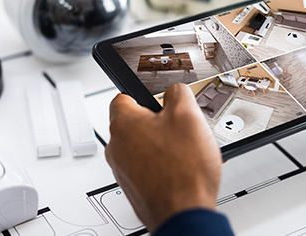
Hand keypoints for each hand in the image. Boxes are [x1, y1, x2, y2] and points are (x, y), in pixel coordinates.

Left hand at [105, 83, 221, 230]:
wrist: (183, 214)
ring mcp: (123, 169)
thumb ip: (178, 93)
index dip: (144, 95)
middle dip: (158, 123)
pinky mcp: (134, 187)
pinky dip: (162, 165)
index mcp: (123, 124)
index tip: (157, 99)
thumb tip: (174, 91)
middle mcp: (117, 147)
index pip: (123, 96)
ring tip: (184, 153)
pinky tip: (181, 170)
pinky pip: (146, 167)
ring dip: (162, 145)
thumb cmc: (183, 172)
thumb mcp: (188, 116)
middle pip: (136, 123)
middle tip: (180, 129)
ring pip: (143, 146)